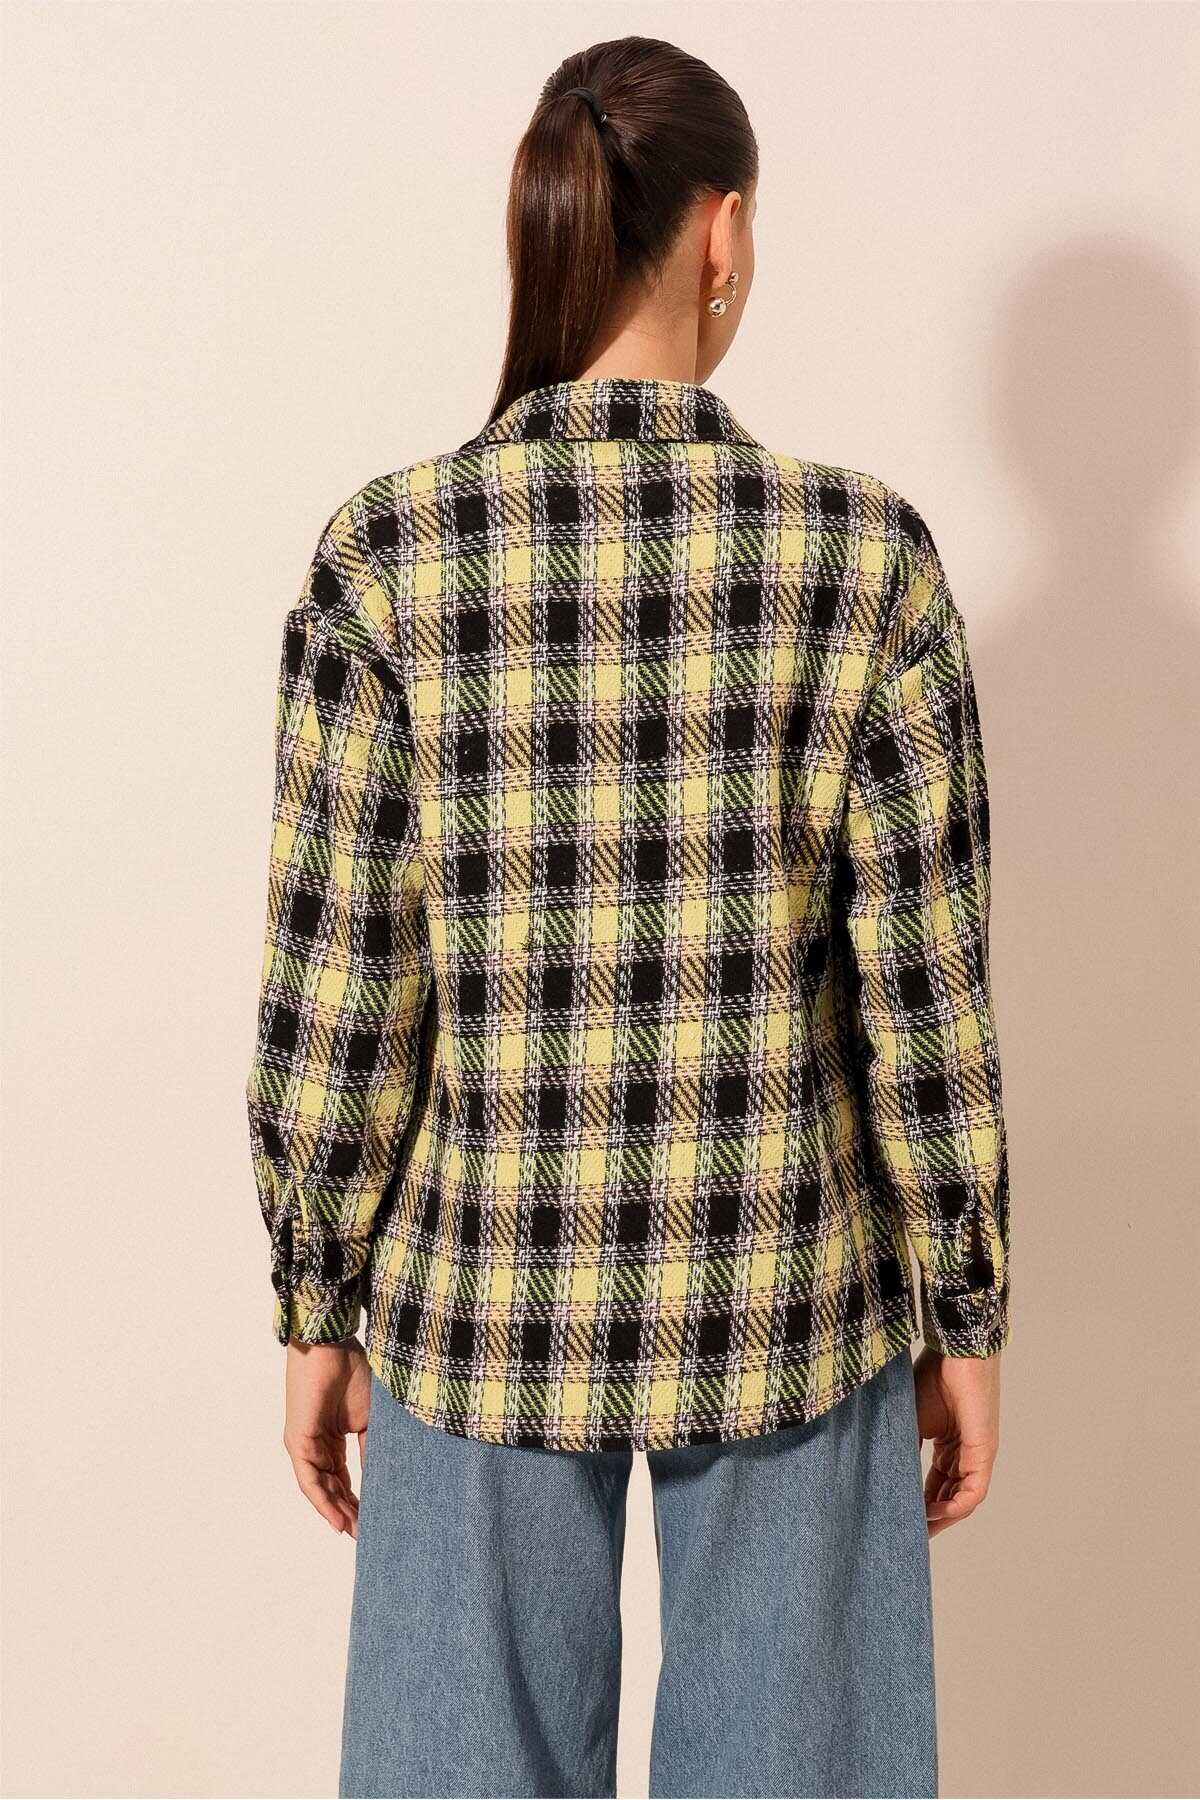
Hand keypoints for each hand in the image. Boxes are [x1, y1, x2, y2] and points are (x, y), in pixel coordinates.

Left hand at [283, 1337, 371, 1536]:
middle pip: (333, 1489)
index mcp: (333, 1439)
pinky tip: (338, 1520)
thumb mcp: (369, 1420)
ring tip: (357, 1534)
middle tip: (368, 1535)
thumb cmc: (352, 1371)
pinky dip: (324, 1502)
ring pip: (321, 1489)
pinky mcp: (297, 1442)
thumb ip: (371, 1450)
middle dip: (350, 1513)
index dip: (359, 1501)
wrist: (331, 1345)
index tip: (376, 1521)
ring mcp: (304, 1445)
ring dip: (338, 1513)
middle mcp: (316, 1446)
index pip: (344, 1479)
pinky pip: (310, 1480)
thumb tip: (382, 1480)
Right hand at [913, 1346, 1000, 1537]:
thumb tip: (879, 1473)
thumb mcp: (910, 1418)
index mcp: (948, 1444)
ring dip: (941, 1518)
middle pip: (948, 1497)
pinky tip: (934, 1514)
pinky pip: (973, 1492)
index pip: (934, 1484)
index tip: (898, 1519)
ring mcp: (977, 1454)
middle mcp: (965, 1453)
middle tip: (907, 1536)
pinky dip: (955, 1507)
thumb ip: (902, 1446)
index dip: (918, 1504)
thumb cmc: (934, 1374)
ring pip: (961, 1500)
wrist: (957, 1350)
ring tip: (918, 1530)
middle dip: (929, 1518)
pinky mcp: (985, 1452)